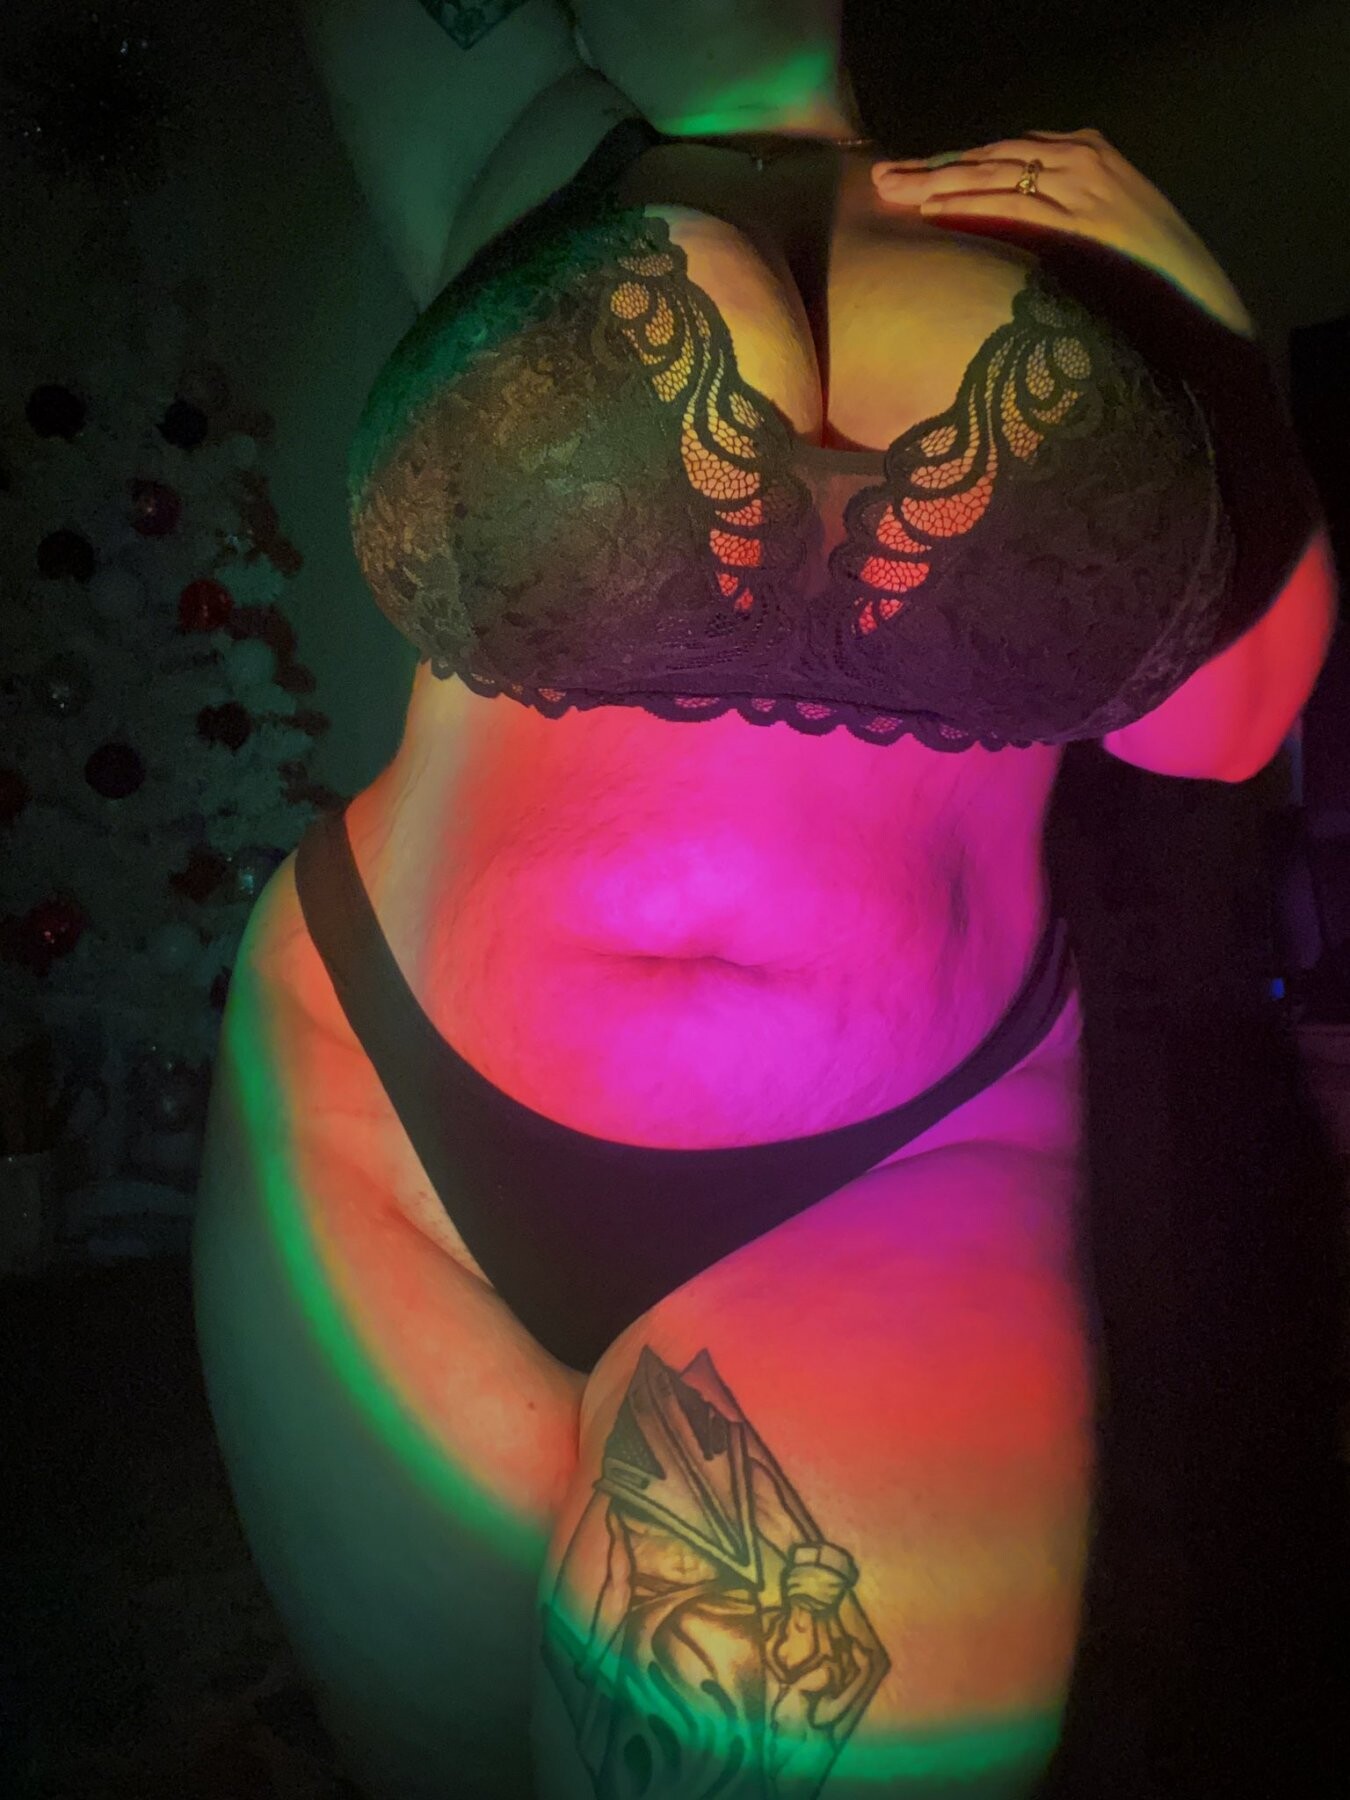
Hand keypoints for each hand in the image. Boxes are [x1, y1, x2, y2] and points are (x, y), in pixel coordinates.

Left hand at [873, 129, 1255, 336]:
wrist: (1196, 299)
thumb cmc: (1144, 279)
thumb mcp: (1098, 231)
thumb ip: (1056, 218)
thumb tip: (1003, 233)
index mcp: (1088, 152)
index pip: (1006, 152)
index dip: (954, 164)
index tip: (912, 178)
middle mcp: (1083, 157)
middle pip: (991, 157)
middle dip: (933, 169)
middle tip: (883, 179)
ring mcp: (1082, 183)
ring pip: (994, 174)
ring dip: (938, 182)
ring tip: (892, 191)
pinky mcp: (1080, 216)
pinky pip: (1011, 204)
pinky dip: (969, 203)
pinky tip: (932, 209)